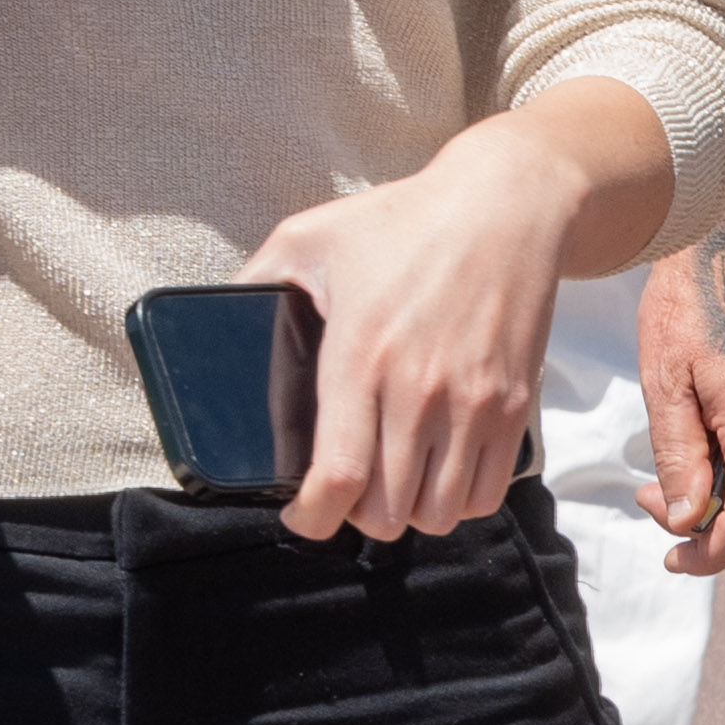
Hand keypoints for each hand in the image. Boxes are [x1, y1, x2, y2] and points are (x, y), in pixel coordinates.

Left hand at [252, 118, 583, 543]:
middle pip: (387, 511)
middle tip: (345, 488)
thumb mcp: (308, 238)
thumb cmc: (403, 221)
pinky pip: (485, 495)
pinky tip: (438, 471)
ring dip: (408, 512)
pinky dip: (457, 500)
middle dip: (356, 515)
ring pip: (438, 514)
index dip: (311, 518)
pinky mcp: (513, 407)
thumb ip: (255, 285)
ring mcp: (474, 405)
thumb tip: (211, 329)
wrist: (506, 206)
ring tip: (393, 482)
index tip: (299, 514)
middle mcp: (421, 392)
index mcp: (361, 358)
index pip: (338, 478)